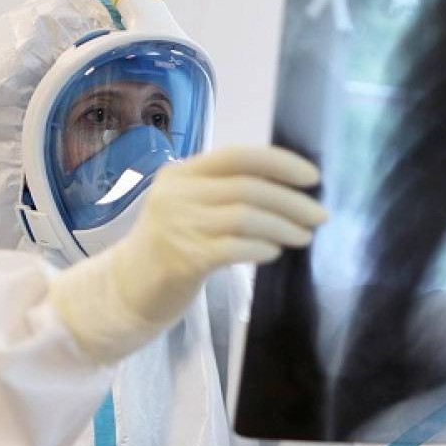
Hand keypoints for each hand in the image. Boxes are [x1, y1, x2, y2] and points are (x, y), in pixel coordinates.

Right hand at [51, 146, 327, 362]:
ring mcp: (178, 226)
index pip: (239, 156)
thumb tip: (289, 189)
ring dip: (284, 226)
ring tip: (305, 237)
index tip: (313, 177)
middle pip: (248, 188)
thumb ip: (226, 193)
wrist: (125, 289)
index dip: (280, 163)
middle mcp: (178, 194)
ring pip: (245, 217)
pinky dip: (260, 248)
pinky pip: (233, 248)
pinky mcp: (182, 259)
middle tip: (320, 216)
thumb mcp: (190, 207)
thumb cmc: (168, 246)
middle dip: (292, 201)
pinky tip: (274, 253)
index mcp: (182, 173)